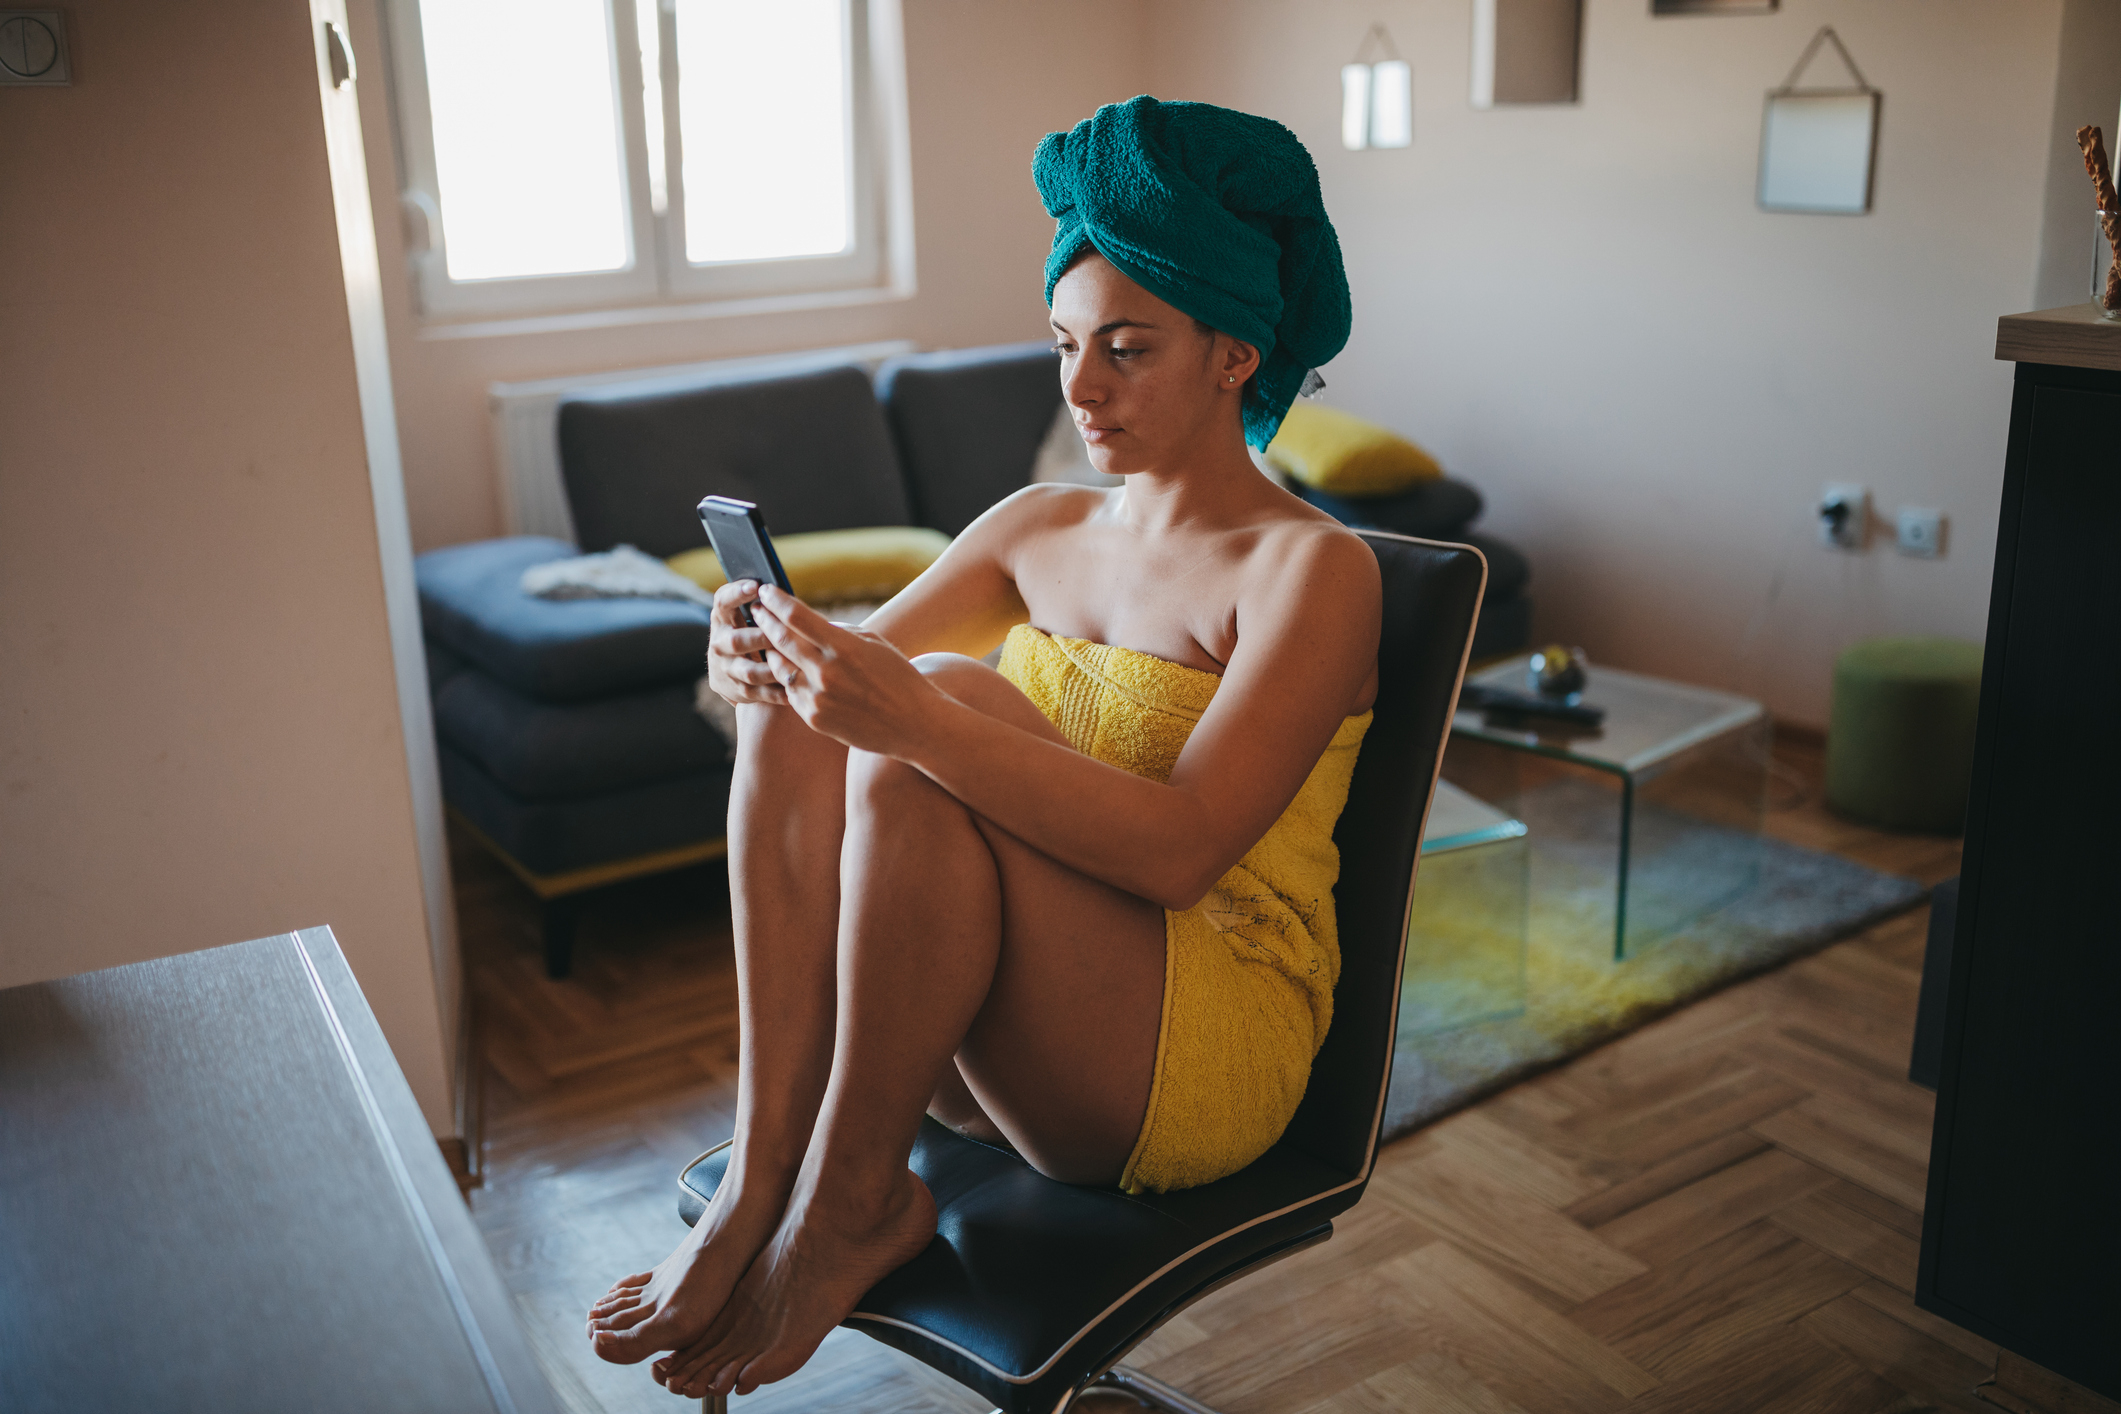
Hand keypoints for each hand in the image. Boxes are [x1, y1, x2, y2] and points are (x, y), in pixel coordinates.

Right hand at [705, 580, 786, 706]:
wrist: (730, 673)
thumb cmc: (753, 633)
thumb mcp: (749, 617)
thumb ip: (763, 607)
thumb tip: (784, 596)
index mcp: (722, 618)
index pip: (723, 601)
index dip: (737, 593)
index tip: (756, 586)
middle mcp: (719, 643)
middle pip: (736, 641)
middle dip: (761, 638)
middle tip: (782, 635)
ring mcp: (726, 669)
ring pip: (750, 671)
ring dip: (773, 668)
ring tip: (795, 664)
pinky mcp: (737, 690)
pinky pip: (759, 693)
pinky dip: (778, 691)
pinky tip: (797, 686)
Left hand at [749, 584, 940, 755]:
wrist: (915, 725)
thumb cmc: (898, 678)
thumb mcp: (873, 643)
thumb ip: (838, 631)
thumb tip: (806, 623)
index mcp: (844, 648)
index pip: (797, 616)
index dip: (777, 601)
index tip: (765, 591)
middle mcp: (826, 673)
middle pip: (781, 640)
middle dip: (764, 621)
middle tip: (755, 610)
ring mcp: (818, 699)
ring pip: (779, 669)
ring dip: (771, 652)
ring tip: (768, 640)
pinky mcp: (814, 719)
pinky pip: (791, 693)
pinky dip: (788, 679)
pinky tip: (787, 670)